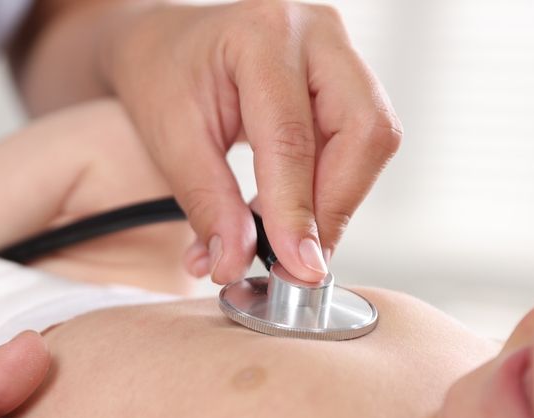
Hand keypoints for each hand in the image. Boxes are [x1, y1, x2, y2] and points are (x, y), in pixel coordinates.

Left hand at [103, 1, 401, 282]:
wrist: (164, 45)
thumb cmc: (162, 75)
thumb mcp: (170, 141)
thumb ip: (208, 205)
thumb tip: (236, 263)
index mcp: (261, 35)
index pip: (293, 137)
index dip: (298, 211)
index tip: (297, 267)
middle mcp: (314, 34)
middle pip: (364, 131)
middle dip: (335, 206)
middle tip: (300, 260)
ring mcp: (337, 52)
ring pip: (371, 139)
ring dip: (335, 202)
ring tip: (284, 238)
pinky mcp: (344, 80)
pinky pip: (357, 143)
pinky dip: (328, 189)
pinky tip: (290, 213)